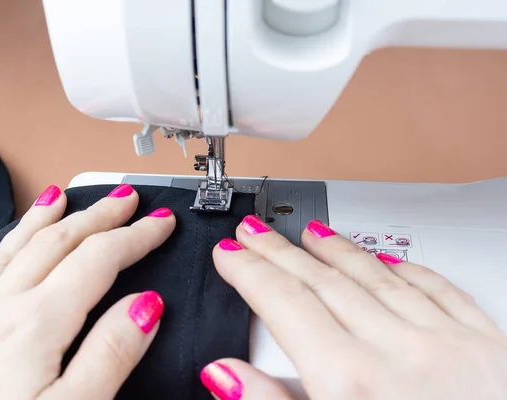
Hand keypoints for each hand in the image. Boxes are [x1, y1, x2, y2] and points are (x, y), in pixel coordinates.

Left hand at [0, 184, 175, 399]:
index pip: (99, 259)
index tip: (160, 221)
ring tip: (58, 197)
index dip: (136, 236)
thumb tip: (146, 305)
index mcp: (37, 323)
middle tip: (122, 199)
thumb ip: (111, 354)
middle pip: (56, 243)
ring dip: (39, 221)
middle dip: (96, 215)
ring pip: (8, 251)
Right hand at [205, 216, 506, 399]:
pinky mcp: (491, 350)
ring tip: (310, 233)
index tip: (231, 255)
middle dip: (279, 252)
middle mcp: (400, 352)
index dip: (250, 273)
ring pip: (377, 275)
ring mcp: (449, 345)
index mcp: (352, 384)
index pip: (285, 304)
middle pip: (323, 281)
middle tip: (255, 233)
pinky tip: (391, 260)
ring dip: (337, 250)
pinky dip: (407, 269)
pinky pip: (439, 290)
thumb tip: (226, 375)